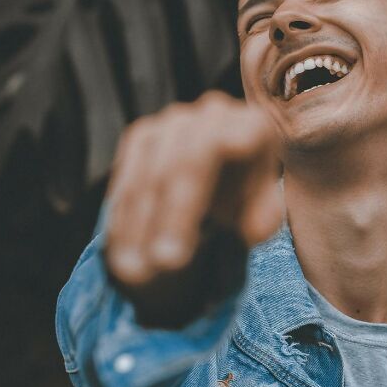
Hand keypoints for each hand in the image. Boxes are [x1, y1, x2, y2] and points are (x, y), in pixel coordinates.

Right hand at [103, 91, 282, 326]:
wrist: (230, 177)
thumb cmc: (251, 197)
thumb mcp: (263, 211)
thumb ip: (263, 219)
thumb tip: (254, 230)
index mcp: (251, 125)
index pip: (212, 153)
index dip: (190, 201)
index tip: (181, 248)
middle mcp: (212, 113)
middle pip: (180, 164)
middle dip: (170, 218)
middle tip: (164, 265)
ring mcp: (174, 122)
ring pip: (148, 174)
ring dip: (140, 226)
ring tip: (137, 273)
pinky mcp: (145, 135)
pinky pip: (127, 179)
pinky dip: (124, 219)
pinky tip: (123, 253)